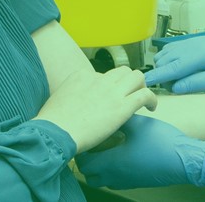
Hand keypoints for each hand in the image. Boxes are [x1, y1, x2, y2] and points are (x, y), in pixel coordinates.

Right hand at [34, 67, 157, 153]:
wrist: (55, 132)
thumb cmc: (52, 122)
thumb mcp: (59, 99)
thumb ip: (72, 95)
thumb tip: (78, 104)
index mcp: (82, 76)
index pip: (102, 75)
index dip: (107, 87)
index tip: (107, 98)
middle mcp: (99, 79)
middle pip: (122, 71)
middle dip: (128, 81)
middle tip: (129, 95)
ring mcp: (112, 91)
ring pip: (137, 77)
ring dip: (141, 86)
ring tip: (142, 99)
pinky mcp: (122, 106)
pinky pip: (145, 94)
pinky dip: (152, 99)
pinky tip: (152, 108)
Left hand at [77, 115, 204, 188]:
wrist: (184, 160)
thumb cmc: (163, 143)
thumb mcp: (138, 124)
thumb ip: (120, 117)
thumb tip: (109, 111)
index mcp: (112, 161)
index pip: (84, 160)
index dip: (82, 148)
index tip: (85, 136)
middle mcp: (114, 175)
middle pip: (88, 173)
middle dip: (86, 160)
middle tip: (91, 144)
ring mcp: (124, 181)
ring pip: (99, 179)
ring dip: (96, 168)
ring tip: (103, 152)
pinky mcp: (133, 183)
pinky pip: (112, 181)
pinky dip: (109, 172)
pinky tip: (118, 157)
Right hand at [144, 23, 204, 93]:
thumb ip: (201, 82)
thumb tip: (177, 87)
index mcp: (201, 55)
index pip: (172, 66)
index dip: (157, 76)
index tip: (142, 84)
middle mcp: (192, 45)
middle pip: (165, 60)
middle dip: (161, 75)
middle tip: (170, 90)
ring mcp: (191, 42)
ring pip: (166, 54)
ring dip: (164, 68)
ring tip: (175, 82)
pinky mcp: (192, 42)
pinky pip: (172, 50)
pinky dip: (168, 61)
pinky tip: (177, 71)